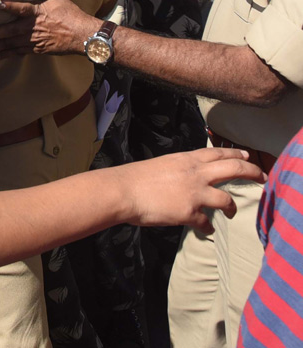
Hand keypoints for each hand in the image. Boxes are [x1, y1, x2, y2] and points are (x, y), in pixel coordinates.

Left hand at [0, 0, 98, 58]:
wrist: (83, 36)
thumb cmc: (71, 15)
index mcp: (37, 13)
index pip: (21, 8)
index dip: (9, 6)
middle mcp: (33, 27)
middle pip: (11, 30)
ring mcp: (34, 40)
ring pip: (12, 44)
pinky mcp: (36, 49)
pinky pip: (19, 52)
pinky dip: (7, 55)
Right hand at [111, 148, 264, 233]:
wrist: (123, 191)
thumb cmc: (135, 177)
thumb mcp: (162, 164)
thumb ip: (180, 169)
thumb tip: (189, 178)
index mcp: (186, 160)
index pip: (218, 153)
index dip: (236, 154)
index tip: (248, 157)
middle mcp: (195, 174)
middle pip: (234, 169)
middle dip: (252, 173)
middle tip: (261, 178)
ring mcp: (194, 193)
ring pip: (227, 200)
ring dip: (233, 208)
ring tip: (232, 213)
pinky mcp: (189, 212)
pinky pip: (206, 222)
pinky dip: (208, 227)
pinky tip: (206, 230)